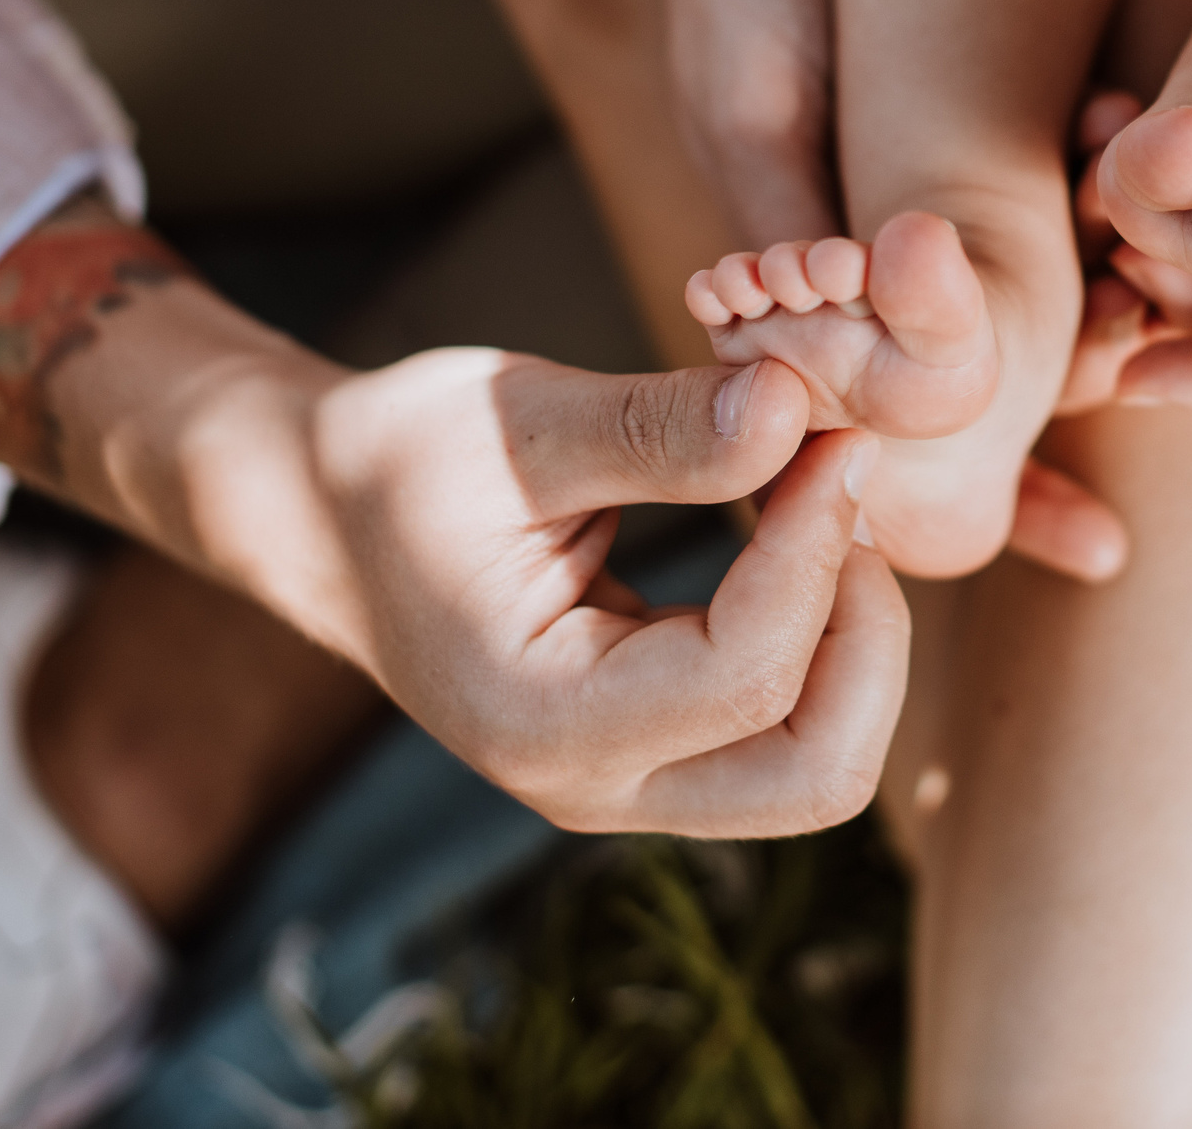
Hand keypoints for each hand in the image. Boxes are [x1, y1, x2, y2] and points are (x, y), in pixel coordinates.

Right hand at [0, 211, 909, 836]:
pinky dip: (828, 646)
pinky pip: (789, 736)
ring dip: (859, 646)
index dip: (816, 547)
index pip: (745, 673)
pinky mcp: (656, 756)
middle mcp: (586, 785)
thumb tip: (797, 405)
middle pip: (817, 774)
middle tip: (845, 494)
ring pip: (820, 772)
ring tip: (827, 510)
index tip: (835, 433)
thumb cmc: (401, 456)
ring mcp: (626, 784)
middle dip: (867, 632)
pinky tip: (799, 535)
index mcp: (538, 719)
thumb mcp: (518, 416)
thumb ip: (659, 424)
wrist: (324, 511)